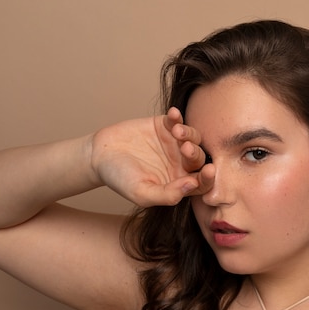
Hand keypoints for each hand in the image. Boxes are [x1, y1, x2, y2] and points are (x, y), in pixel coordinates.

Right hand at [90, 107, 214, 206]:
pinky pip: (177, 120)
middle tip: (185, 149)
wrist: (99, 156)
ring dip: (189, 134)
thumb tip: (193, 185)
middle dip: (196, 154)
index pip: (202, 184)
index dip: (209, 179)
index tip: (209, 171)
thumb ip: (168, 195)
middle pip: (200, 159)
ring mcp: (174, 144)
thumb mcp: (142, 193)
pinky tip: (173, 114)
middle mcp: (181, 164)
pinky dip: (177, 117)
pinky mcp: (164, 126)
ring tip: (176, 131)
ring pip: (193, 138)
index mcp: (179, 184)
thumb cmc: (120, 180)